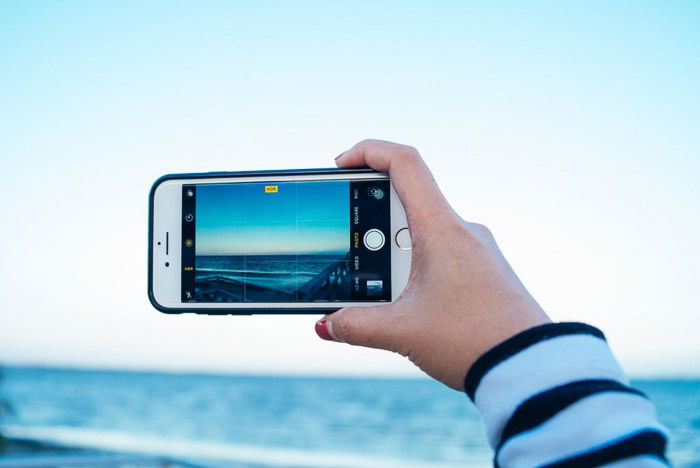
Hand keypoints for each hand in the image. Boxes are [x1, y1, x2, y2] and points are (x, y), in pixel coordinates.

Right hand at [315, 140, 550, 389]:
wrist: (531, 368)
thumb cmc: (474, 341)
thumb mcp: (402, 332)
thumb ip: (355, 325)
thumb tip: (326, 324)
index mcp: (442, 229)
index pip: (405, 163)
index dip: (368, 150)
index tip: (340, 164)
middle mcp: (463, 230)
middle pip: (408, 200)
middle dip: (370, 222)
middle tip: (350, 249)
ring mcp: (477, 249)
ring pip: (424, 232)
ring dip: (392, 252)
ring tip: (379, 292)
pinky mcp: (484, 270)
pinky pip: (442, 254)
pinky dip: (415, 267)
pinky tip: (408, 304)